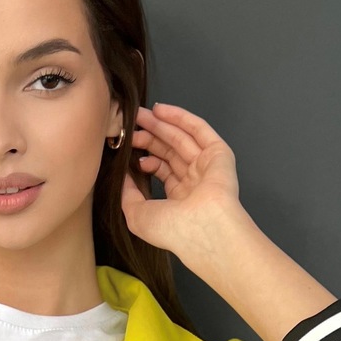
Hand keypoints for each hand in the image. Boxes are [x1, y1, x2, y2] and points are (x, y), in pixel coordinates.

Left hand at [121, 102, 242, 258]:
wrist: (201, 228)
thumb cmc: (173, 230)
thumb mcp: (137, 214)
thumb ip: (127, 193)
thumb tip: (122, 176)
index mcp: (179, 199)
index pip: (161, 169)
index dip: (144, 157)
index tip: (127, 148)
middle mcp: (194, 182)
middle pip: (170, 151)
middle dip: (149, 136)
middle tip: (131, 125)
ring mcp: (207, 166)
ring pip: (182, 137)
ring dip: (160, 124)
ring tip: (140, 115)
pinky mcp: (219, 154)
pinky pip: (198, 129)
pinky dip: (180, 117)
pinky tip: (160, 110)